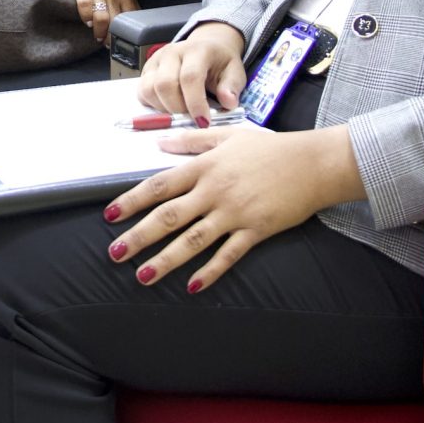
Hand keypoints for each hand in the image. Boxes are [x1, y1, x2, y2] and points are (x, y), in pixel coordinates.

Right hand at [65, 0, 139, 43]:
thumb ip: (126, 11)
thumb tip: (133, 33)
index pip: (130, 18)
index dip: (126, 33)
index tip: (121, 42)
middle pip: (116, 21)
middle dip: (112, 37)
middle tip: (108, 44)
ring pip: (102, 17)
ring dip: (100, 31)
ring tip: (98, 37)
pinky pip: (85, 5)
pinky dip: (86, 17)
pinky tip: (87, 23)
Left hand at [102, 123, 361, 292]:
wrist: (314, 162)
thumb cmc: (271, 147)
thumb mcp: (229, 136)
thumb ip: (192, 142)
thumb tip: (159, 142)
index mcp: (205, 167)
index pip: (160, 185)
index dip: (132, 201)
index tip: (110, 216)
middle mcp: (215, 191)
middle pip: (169, 216)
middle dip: (139, 236)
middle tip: (115, 254)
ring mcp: (235, 212)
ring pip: (193, 240)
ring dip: (167, 259)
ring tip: (144, 276)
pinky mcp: (256, 230)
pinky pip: (229, 254)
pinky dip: (211, 271)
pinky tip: (193, 286)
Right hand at [136, 22, 246, 126]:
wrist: (207, 47)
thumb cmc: (220, 63)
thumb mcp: (235, 72)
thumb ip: (232, 87)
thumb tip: (228, 102)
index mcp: (197, 50)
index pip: (190, 77)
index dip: (195, 103)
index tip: (203, 122)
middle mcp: (172, 52)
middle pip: (165, 84)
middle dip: (178, 109)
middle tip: (191, 120)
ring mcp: (156, 60)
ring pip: (149, 89)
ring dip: (164, 109)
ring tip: (181, 113)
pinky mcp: (147, 70)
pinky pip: (142, 92)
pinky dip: (154, 106)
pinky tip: (170, 107)